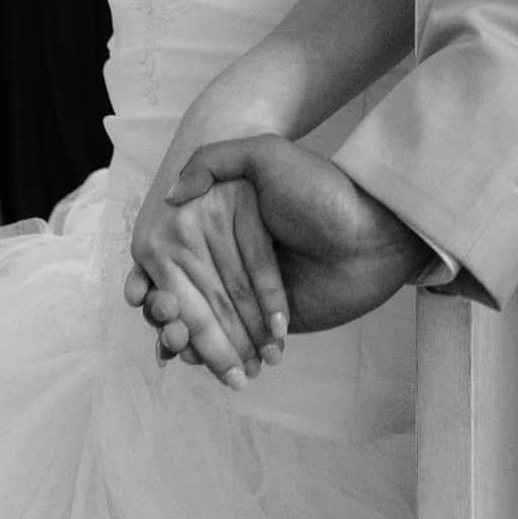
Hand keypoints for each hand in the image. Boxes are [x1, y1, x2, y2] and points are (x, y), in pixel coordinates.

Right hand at [129, 137, 428, 384]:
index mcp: (223, 221)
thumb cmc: (324, 192)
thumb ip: (217, 159)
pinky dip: (212, 357)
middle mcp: (231, 258)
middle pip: (182, 295)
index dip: (151, 279)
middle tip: (167, 328)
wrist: (375, 237)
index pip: (173, 257)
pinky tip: (198, 361)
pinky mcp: (268, 324)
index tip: (142, 295)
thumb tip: (172, 194)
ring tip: (179, 347)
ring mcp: (248, 295)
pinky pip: (231, 345)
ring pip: (202, 325)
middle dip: (168, 317)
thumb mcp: (270, 156)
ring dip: (186, 342)